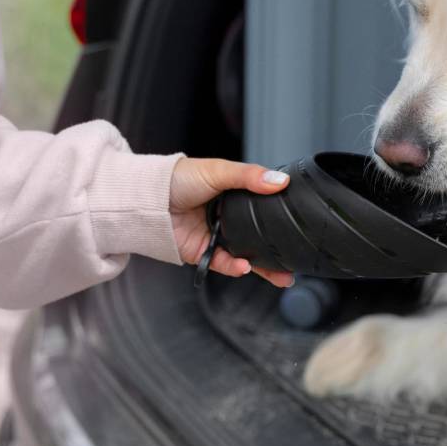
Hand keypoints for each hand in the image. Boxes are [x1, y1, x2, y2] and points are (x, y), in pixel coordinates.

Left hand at [169, 158, 293, 287]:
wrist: (147, 198)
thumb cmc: (178, 178)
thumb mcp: (219, 170)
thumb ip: (250, 176)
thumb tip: (280, 180)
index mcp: (235, 194)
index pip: (264, 207)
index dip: (280, 216)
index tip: (299, 223)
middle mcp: (228, 216)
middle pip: (259, 236)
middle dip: (278, 251)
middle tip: (297, 260)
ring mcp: (216, 235)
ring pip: (246, 254)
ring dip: (263, 267)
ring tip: (282, 275)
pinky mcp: (203, 251)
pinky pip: (223, 263)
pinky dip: (235, 267)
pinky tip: (245, 266)